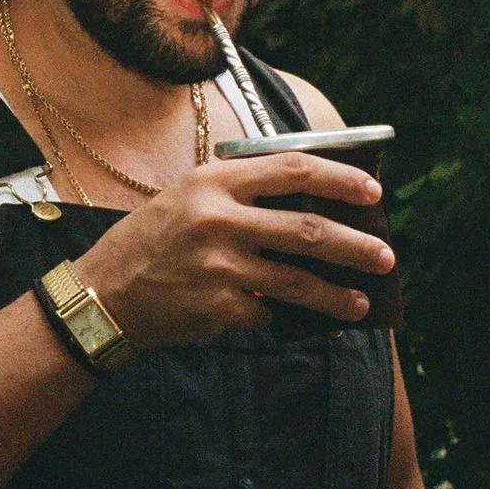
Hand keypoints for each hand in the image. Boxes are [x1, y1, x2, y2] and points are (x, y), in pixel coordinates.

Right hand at [68, 152, 393, 347]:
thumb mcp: (187, 197)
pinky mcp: (218, 306)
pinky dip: (281, 314)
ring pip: (299, 280)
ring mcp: (219, 265)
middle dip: (355, 245)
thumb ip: (239, 193)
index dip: (340, 179)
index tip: (371, 192)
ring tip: (361, 303)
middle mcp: (218, 219)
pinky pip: (268, 310)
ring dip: (337, 294)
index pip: (293, 170)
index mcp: (214, 182)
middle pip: (307, 229)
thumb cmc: (152, 241)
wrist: (105, 293)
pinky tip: (292, 319)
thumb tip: (310, 205)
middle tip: (384, 256)